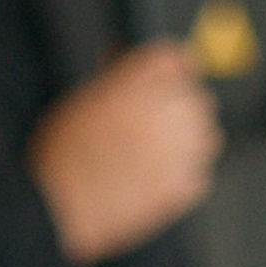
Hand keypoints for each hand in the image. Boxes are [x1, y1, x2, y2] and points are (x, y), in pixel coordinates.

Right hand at [27, 44, 220, 264]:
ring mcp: (180, 148)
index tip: (167, 85)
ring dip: (189, 143)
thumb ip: (119, 78)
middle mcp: (168, 106)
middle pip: (198, 98)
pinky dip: (185, 178)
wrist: (58, 205)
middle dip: (181, 110)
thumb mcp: (86, 97)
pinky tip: (156, 182)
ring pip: (207, 137)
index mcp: (144, 76)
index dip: (172, 74)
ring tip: (156, 158)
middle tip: (154, 129)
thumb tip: (128, 63)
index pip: (179, 61)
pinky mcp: (181, 186)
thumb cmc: (61, 152)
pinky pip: (200, 175)